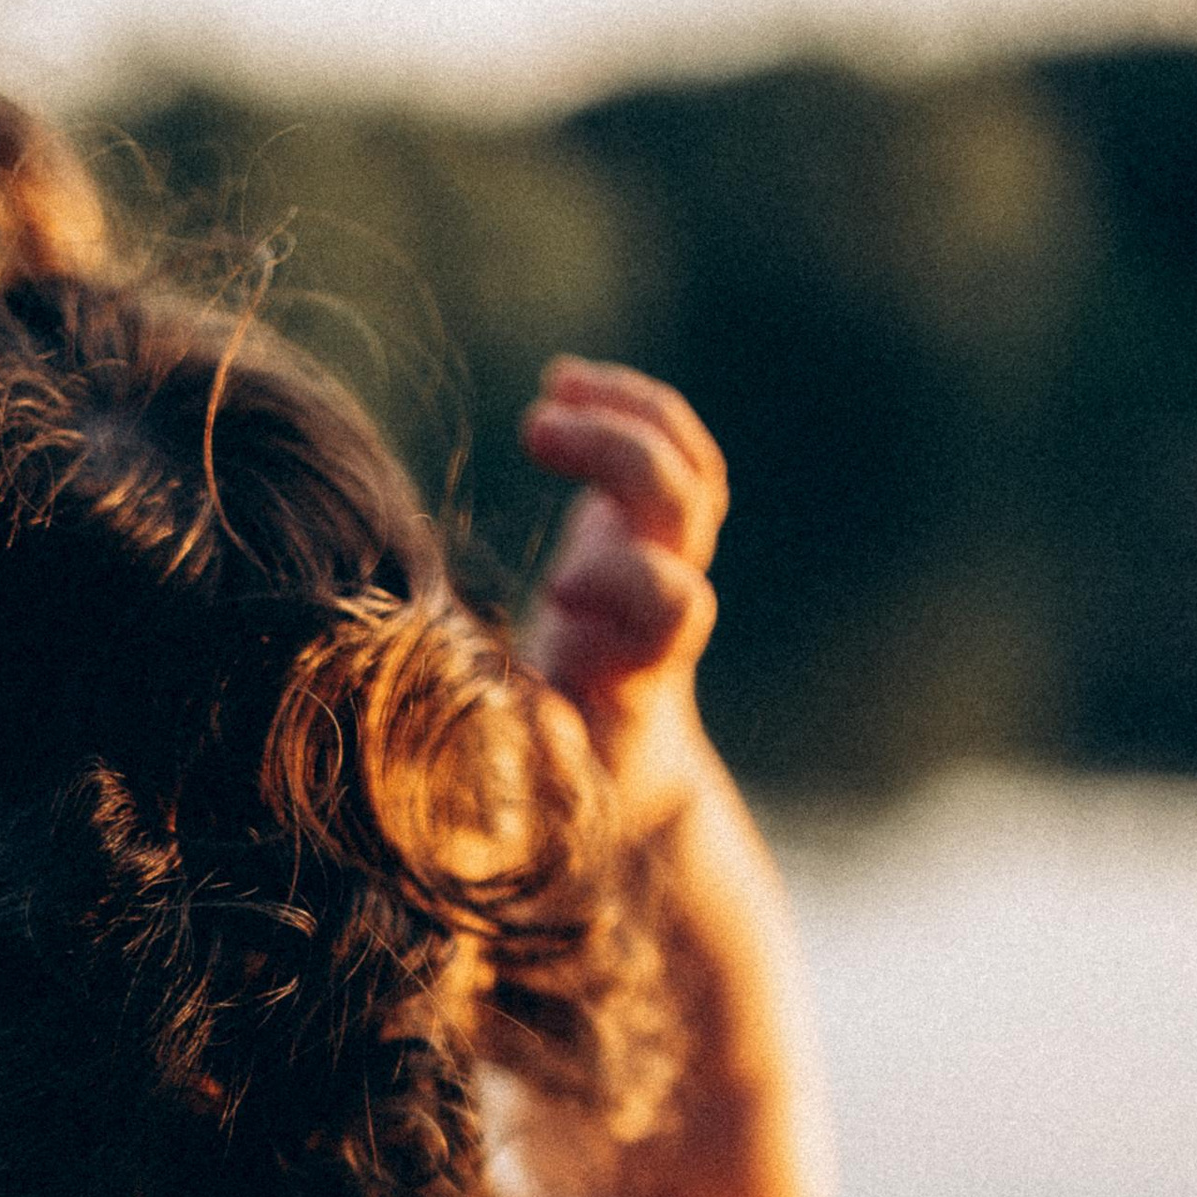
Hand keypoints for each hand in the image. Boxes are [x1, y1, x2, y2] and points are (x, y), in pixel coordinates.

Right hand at [519, 358, 729, 826]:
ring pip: (687, 467)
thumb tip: (509, 729)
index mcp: (637, 675)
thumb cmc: (553, 809)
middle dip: (619, 455)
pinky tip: (563, 382)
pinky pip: (662, 454)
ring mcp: (659, 565)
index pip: (672, 603)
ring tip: (557, 388)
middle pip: (684, 504)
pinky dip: (621, 407)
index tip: (556, 594)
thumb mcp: (528, 815)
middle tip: (534, 433)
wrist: (621, 794)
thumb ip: (513, 778)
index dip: (625, 580)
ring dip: (628, 412)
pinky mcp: (640, 538)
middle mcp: (662, 612)